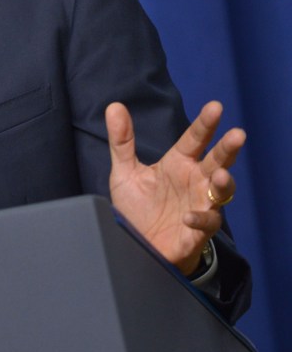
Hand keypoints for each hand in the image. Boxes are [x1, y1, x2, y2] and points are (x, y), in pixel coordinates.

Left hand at [106, 100, 244, 274]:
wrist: (136, 245)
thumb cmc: (136, 207)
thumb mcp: (124, 172)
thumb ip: (121, 141)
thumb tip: (114, 106)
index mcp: (178, 164)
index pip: (194, 139)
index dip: (205, 124)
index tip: (215, 107)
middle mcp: (194, 181)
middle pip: (217, 161)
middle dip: (228, 149)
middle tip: (237, 134)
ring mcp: (199, 205)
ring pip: (222, 192)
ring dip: (224, 184)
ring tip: (221, 175)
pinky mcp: (198, 231)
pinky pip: (207, 223)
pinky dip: (200, 218)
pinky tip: (188, 216)